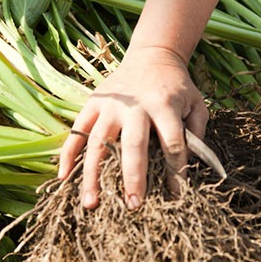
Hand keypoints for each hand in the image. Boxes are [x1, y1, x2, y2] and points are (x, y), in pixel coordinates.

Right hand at [58, 45, 208, 209]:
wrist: (152, 56)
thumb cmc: (177, 87)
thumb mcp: (196, 104)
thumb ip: (196, 134)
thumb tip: (192, 168)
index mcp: (164, 105)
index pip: (172, 143)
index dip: (176, 171)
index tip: (176, 196)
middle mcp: (135, 105)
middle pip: (133, 144)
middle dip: (133, 177)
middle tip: (133, 205)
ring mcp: (110, 105)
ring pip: (98, 142)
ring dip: (93, 175)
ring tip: (91, 204)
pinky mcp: (93, 103)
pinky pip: (77, 131)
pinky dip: (68, 154)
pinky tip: (63, 178)